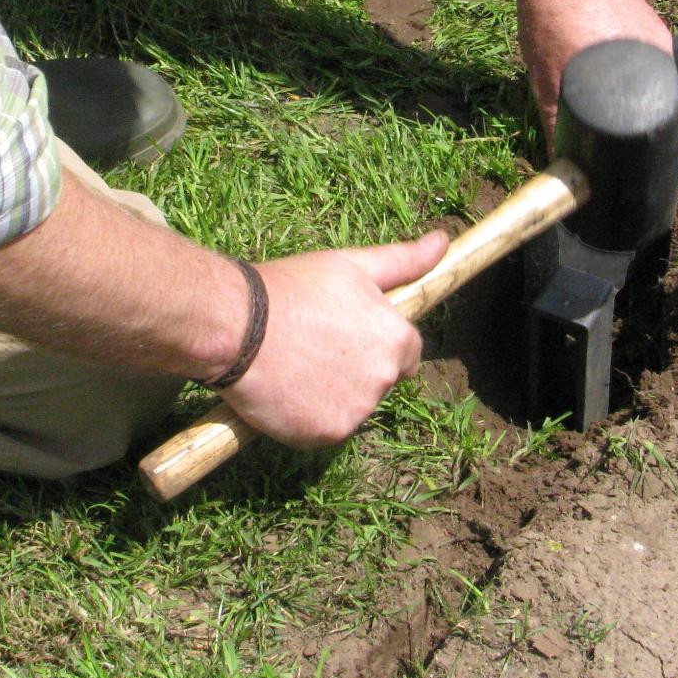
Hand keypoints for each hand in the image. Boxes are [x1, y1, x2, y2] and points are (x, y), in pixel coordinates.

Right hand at [219, 231, 448, 448]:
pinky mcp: (325, 435)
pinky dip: (307, 416)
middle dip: (355, 368)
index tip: (346, 334)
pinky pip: (323, 429)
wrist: (235, 326)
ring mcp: (356, 411)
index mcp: (397, 338)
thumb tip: (442, 242)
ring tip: (295, 365)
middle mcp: (384, 379)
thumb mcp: (350, 265)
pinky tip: (284, 389)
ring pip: (352, 407)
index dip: (377, 342)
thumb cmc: (292, 289)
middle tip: (313, 345)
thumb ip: (403, 260)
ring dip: (332, 394)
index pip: (407, 353)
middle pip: (380, 381)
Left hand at [513, 0, 673, 140]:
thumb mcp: (546, 75)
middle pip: (650, 98)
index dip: (635, 137)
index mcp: (647, 69)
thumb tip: (561, 162)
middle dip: (628, 113)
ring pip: (645, 73)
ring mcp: (655, 30)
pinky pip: (639, 50)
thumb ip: (555, 119)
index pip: (652, 119)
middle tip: (603, 124)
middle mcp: (660, 50)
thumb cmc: (551, 16)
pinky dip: (623, 61)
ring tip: (599, 91)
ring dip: (625, 85)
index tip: (618, 149)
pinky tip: (600, 61)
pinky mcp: (645, 14)